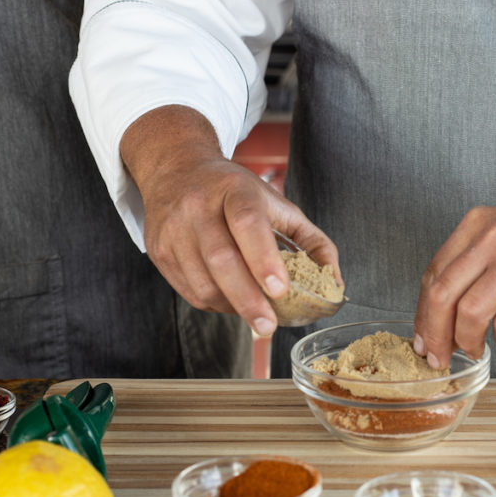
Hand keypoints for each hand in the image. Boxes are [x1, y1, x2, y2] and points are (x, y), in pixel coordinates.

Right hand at [121, 106, 338, 335]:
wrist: (176, 169)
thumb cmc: (235, 192)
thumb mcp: (277, 204)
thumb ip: (312, 241)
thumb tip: (336, 283)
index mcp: (236, 190)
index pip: (248, 223)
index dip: (263, 258)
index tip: (280, 289)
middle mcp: (199, 206)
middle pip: (222, 259)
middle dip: (248, 300)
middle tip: (269, 327)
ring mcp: (175, 229)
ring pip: (203, 281)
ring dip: (233, 306)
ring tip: (255, 315)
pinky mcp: (159, 250)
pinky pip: (189, 290)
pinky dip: (215, 303)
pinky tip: (231, 301)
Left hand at [413, 140, 495, 367]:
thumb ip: (472, 263)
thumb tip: (438, 313)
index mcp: (477, 225)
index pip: (433, 275)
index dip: (423, 314)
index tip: (424, 339)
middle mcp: (493, 237)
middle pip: (442, 295)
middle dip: (434, 335)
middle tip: (439, 356)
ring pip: (470, 313)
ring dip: (467, 341)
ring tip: (477, 348)